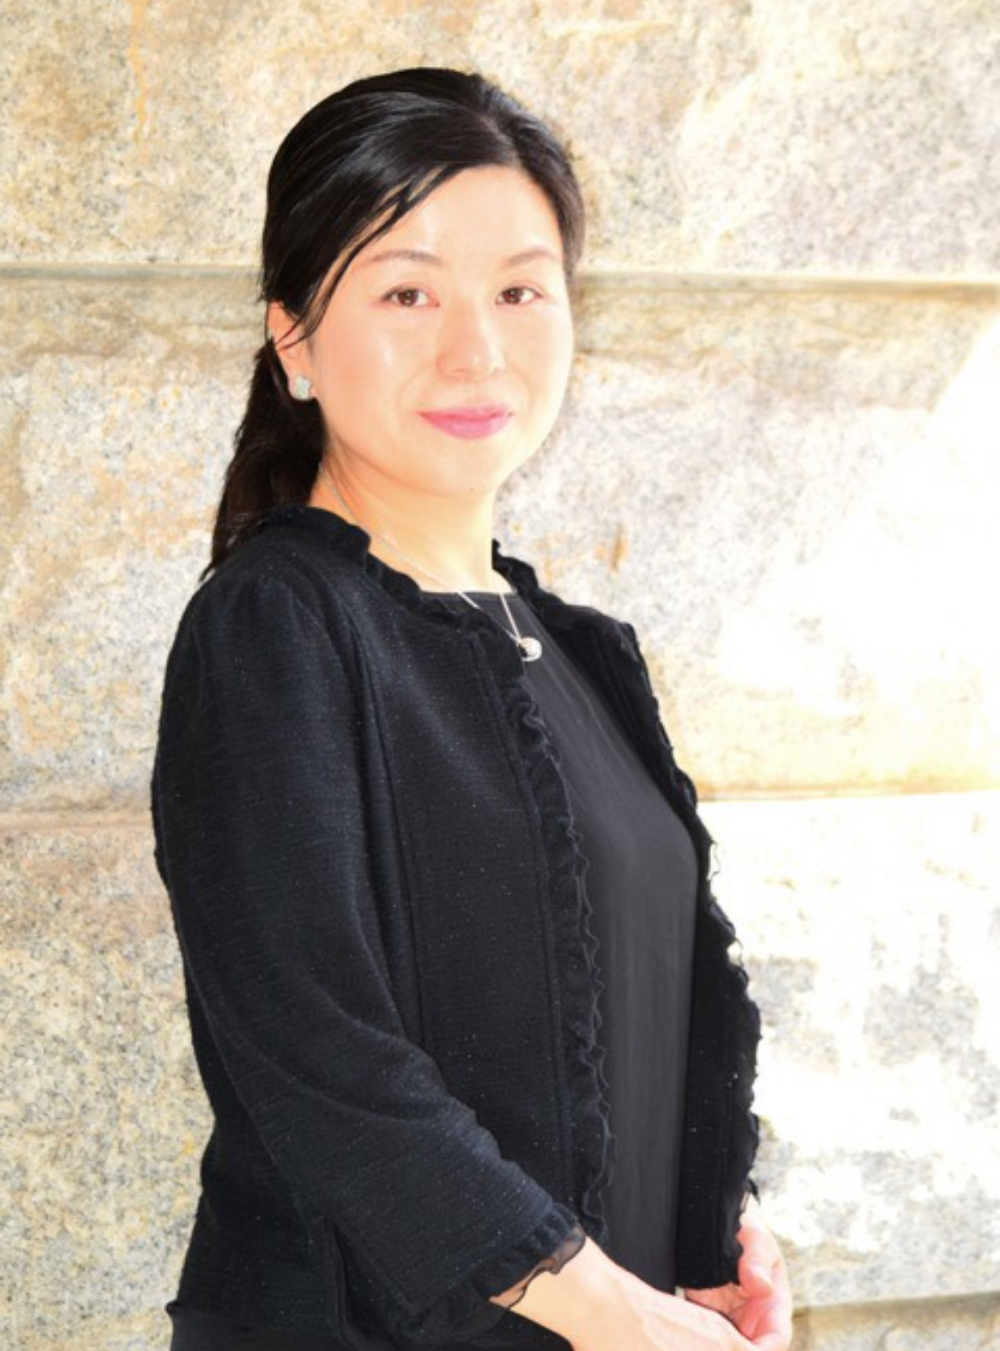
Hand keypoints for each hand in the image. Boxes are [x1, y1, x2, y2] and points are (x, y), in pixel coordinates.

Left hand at [682, 1199, 792, 1350]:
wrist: (719, 1222)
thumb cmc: (746, 1230)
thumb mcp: (755, 1239)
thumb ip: (757, 1260)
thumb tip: (762, 1287)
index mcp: (775, 1305)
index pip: (776, 1340)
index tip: (743, 1350)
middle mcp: (754, 1319)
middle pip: (746, 1350)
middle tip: (709, 1342)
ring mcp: (730, 1320)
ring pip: (723, 1347)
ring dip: (711, 1346)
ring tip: (695, 1336)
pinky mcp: (707, 1317)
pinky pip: (702, 1338)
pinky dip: (694, 1340)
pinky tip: (682, 1336)